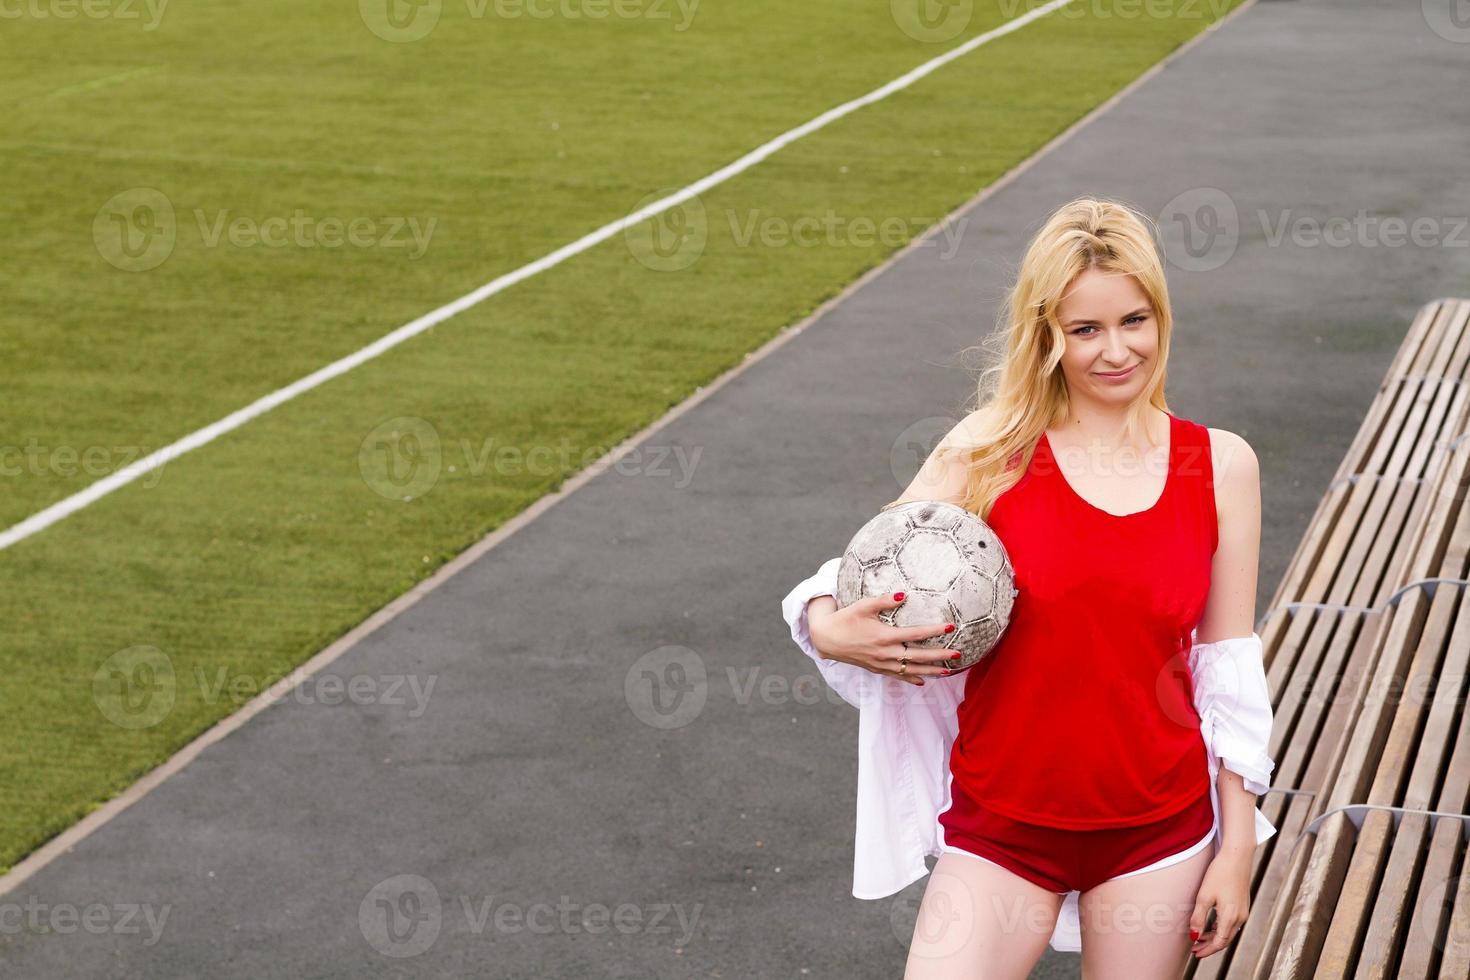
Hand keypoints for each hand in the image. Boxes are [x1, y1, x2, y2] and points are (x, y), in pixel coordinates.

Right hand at [807, 592, 963, 685]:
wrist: (826, 638)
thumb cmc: (845, 619)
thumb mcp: (863, 605)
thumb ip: (884, 600)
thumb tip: (904, 594)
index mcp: (884, 637)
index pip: (915, 634)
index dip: (934, 631)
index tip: (950, 627)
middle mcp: (885, 653)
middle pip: (918, 658)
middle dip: (939, 656)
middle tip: (958, 654)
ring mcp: (881, 664)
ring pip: (910, 671)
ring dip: (930, 671)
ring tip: (948, 671)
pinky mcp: (876, 669)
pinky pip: (897, 677)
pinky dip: (911, 680)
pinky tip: (922, 682)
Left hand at [1188, 848, 1252, 957]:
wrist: (1237, 857)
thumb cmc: (1220, 874)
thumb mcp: (1204, 896)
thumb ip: (1198, 918)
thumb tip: (1194, 935)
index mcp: (1230, 917)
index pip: (1219, 942)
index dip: (1207, 950)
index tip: (1196, 953)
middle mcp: (1240, 917)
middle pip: (1225, 940)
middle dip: (1210, 946)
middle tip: (1195, 949)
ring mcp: (1243, 911)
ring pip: (1229, 932)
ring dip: (1215, 937)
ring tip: (1199, 937)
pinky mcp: (1243, 904)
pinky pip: (1232, 923)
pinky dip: (1221, 928)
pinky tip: (1211, 925)